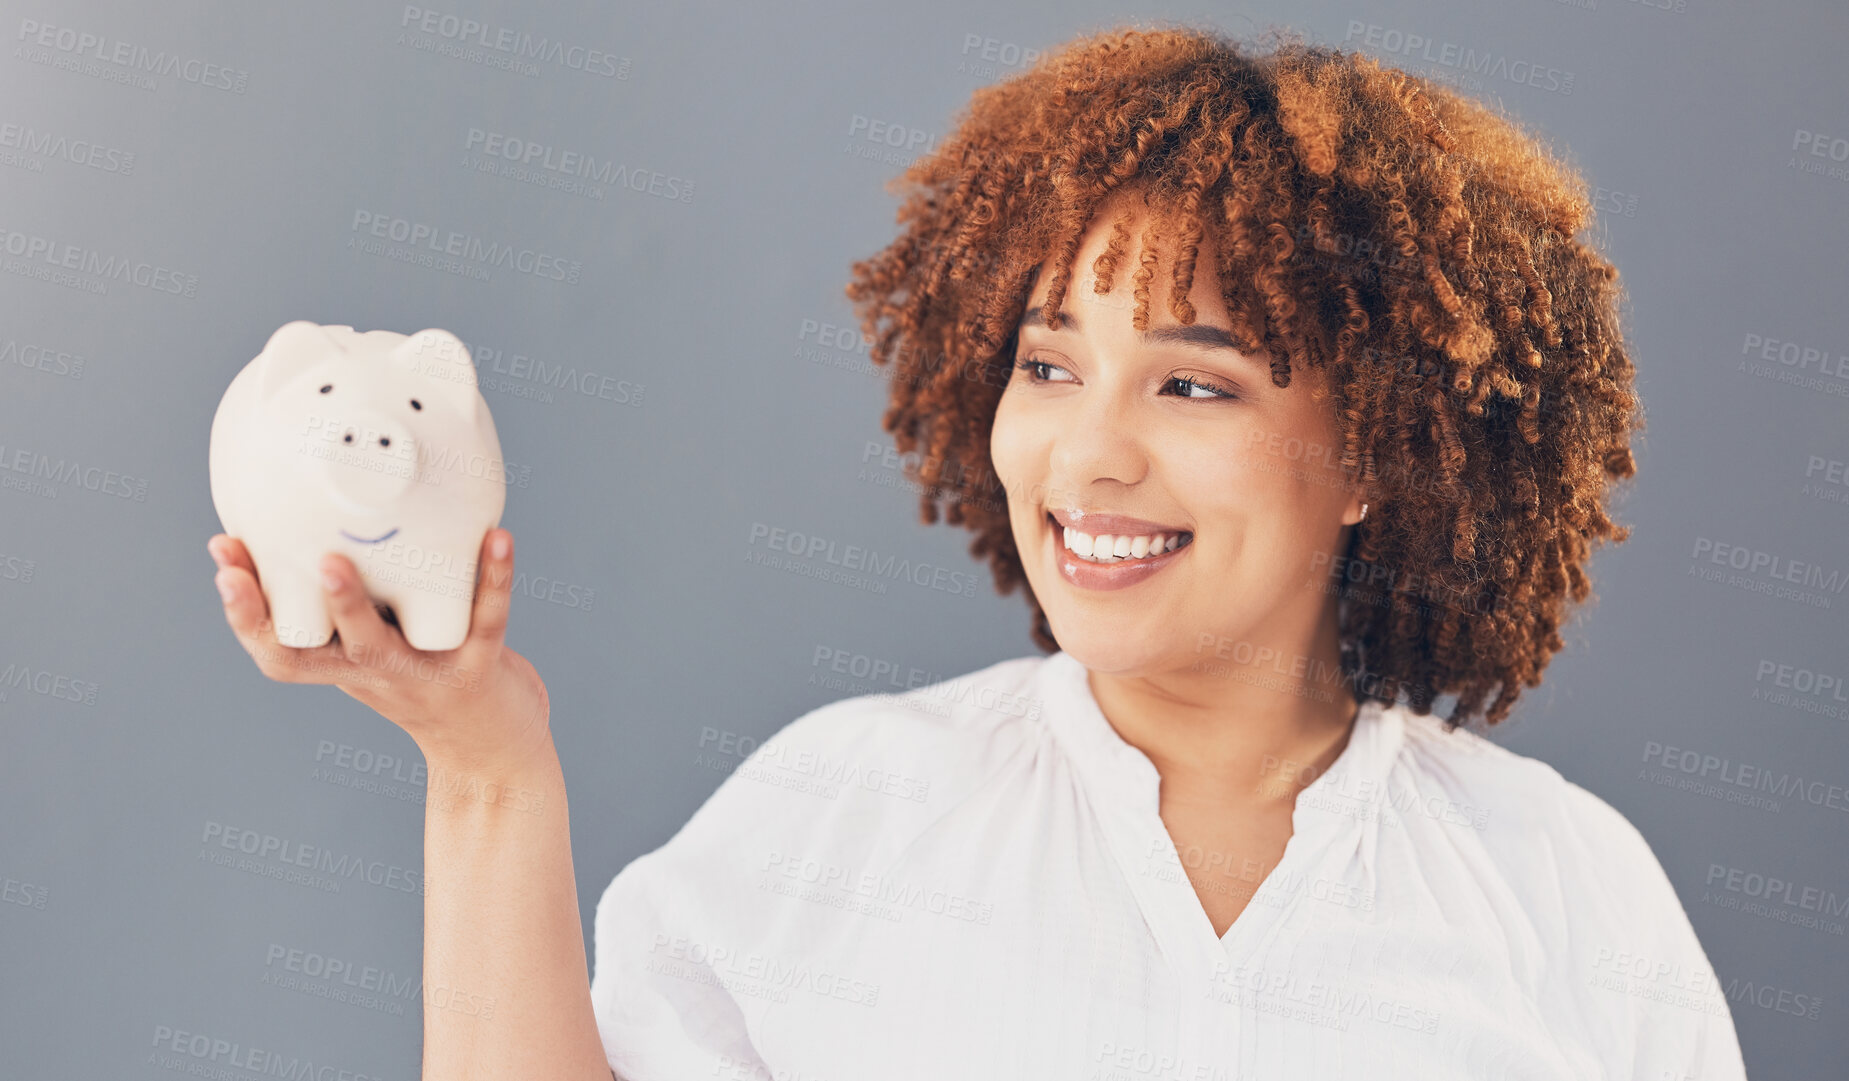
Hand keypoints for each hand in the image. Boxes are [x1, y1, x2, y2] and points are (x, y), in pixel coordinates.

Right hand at [207, 528, 550, 772]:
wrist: (494, 750)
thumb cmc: (427, 680)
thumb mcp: (377, 649)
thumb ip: (349, 604)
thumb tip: (315, 529)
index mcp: (344, 668)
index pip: (278, 652)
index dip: (244, 615)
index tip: (222, 564)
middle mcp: (375, 676)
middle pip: (313, 655)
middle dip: (279, 611)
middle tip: (243, 568)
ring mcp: (425, 674)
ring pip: (381, 646)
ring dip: (352, 606)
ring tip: (336, 562)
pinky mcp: (480, 666)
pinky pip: (484, 618)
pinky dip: (493, 577)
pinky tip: (498, 538)